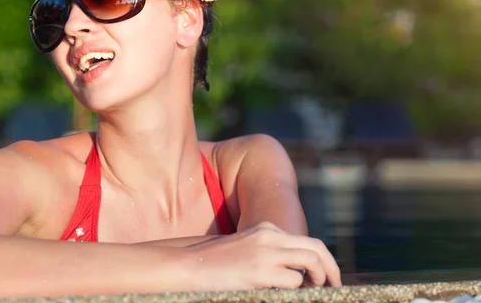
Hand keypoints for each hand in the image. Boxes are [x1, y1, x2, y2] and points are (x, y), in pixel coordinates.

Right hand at [185, 222, 341, 290]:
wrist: (188, 266)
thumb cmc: (213, 263)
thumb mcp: (245, 249)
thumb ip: (268, 253)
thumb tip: (296, 275)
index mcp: (266, 229)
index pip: (305, 242)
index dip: (321, 261)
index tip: (326, 279)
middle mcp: (269, 236)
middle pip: (316, 247)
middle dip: (332, 269)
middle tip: (336, 287)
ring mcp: (266, 252)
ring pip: (311, 261)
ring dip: (320, 279)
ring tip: (316, 291)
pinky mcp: (260, 271)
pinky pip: (293, 281)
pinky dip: (297, 291)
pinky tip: (287, 296)